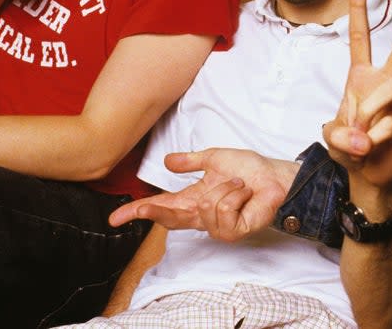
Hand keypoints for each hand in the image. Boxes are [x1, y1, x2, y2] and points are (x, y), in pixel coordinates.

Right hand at [108, 148, 298, 241]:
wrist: (276, 175)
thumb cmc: (251, 169)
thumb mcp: (214, 159)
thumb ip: (189, 161)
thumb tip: (166, 162)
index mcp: (194, 199)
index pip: (161, 207)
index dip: (138, 212)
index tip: (115, 218)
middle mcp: (202, 215)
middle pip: (169, 218)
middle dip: (155, 210)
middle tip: (144, 206)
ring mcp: (217, 227)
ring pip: (203, 208)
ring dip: (225, 189)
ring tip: (239, 185)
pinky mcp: (233, 232)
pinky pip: (223, 212)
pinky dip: (235, 196)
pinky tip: (245, 195)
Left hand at [323, 0, 391, 193]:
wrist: (367, 177)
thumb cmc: (348, 148)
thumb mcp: (331, 137)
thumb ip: (340, 133)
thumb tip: (364, 137)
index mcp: (361, 76)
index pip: (361, 35)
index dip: (360, 6)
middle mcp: (384, 82)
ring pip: (389, 89)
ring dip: (365, 115)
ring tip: (359, 136)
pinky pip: (391, 122)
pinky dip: (374, 138)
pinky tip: (371, 147)